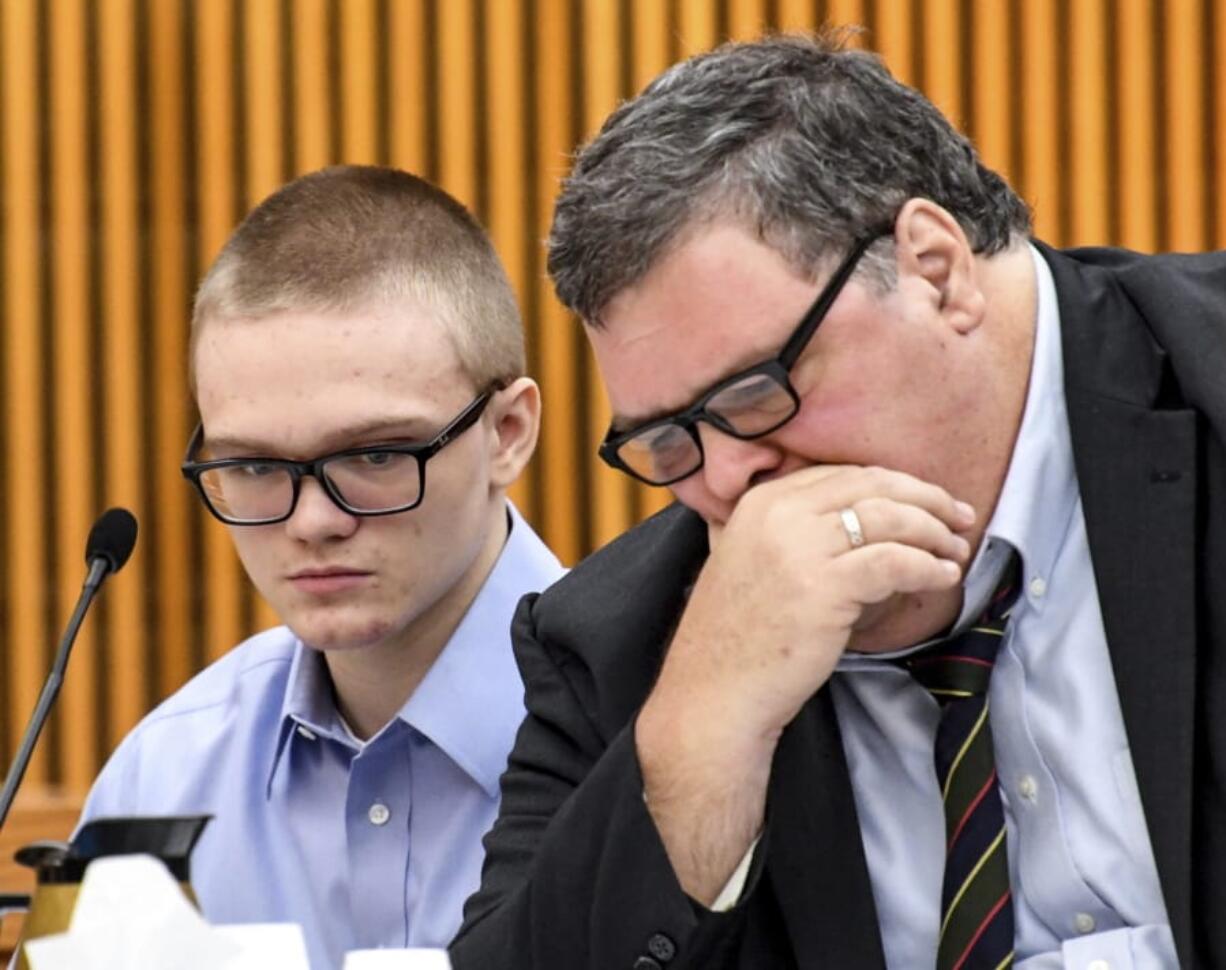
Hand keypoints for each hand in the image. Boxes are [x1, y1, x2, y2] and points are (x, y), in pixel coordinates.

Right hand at [636, 464, 973, 902]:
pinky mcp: (825, 586)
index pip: (844, 474)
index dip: (895, 483)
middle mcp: (778, 513)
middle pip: (873, 486)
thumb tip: (859, 514)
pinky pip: (894, 562)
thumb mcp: (750, 559)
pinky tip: (942, 577)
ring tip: (956, 549)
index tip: (927, 498)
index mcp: (761, 501)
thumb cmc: (737, 639)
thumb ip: (788, 528)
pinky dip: (927, 567)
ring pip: (890, 519)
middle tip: (959, 515)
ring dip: (934, 532)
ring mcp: (800, 547)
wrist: (713, 693)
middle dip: (926, 498)